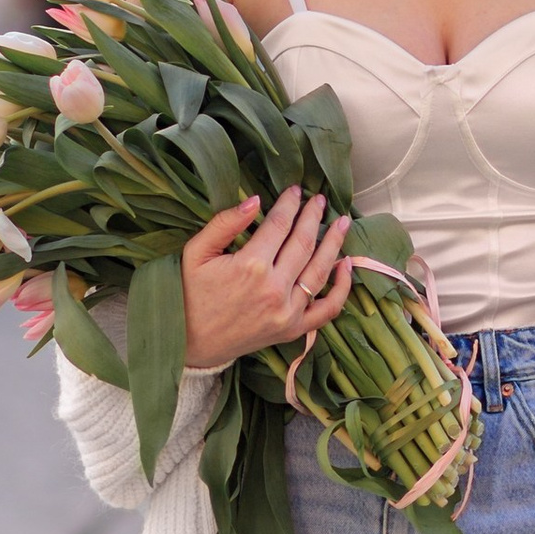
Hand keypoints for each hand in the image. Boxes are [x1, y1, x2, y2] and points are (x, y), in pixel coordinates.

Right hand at [180, 187, 352, 369]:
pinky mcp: (293, 330)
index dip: (289, 204)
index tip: (294, 190)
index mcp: (250, 266)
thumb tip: (255, 200)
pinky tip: (346, 266)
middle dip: (313, 217)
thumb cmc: (190, 294)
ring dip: (334, 243)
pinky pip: (327, 309)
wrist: (188, 343)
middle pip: (303, 243)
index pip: (279, 225)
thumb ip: (224, 224)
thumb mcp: (195, 252)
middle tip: (319, 199)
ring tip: (341, 223)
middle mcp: (274, 289)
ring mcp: (287, 312)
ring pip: (320, 271)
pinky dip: (342, 288)